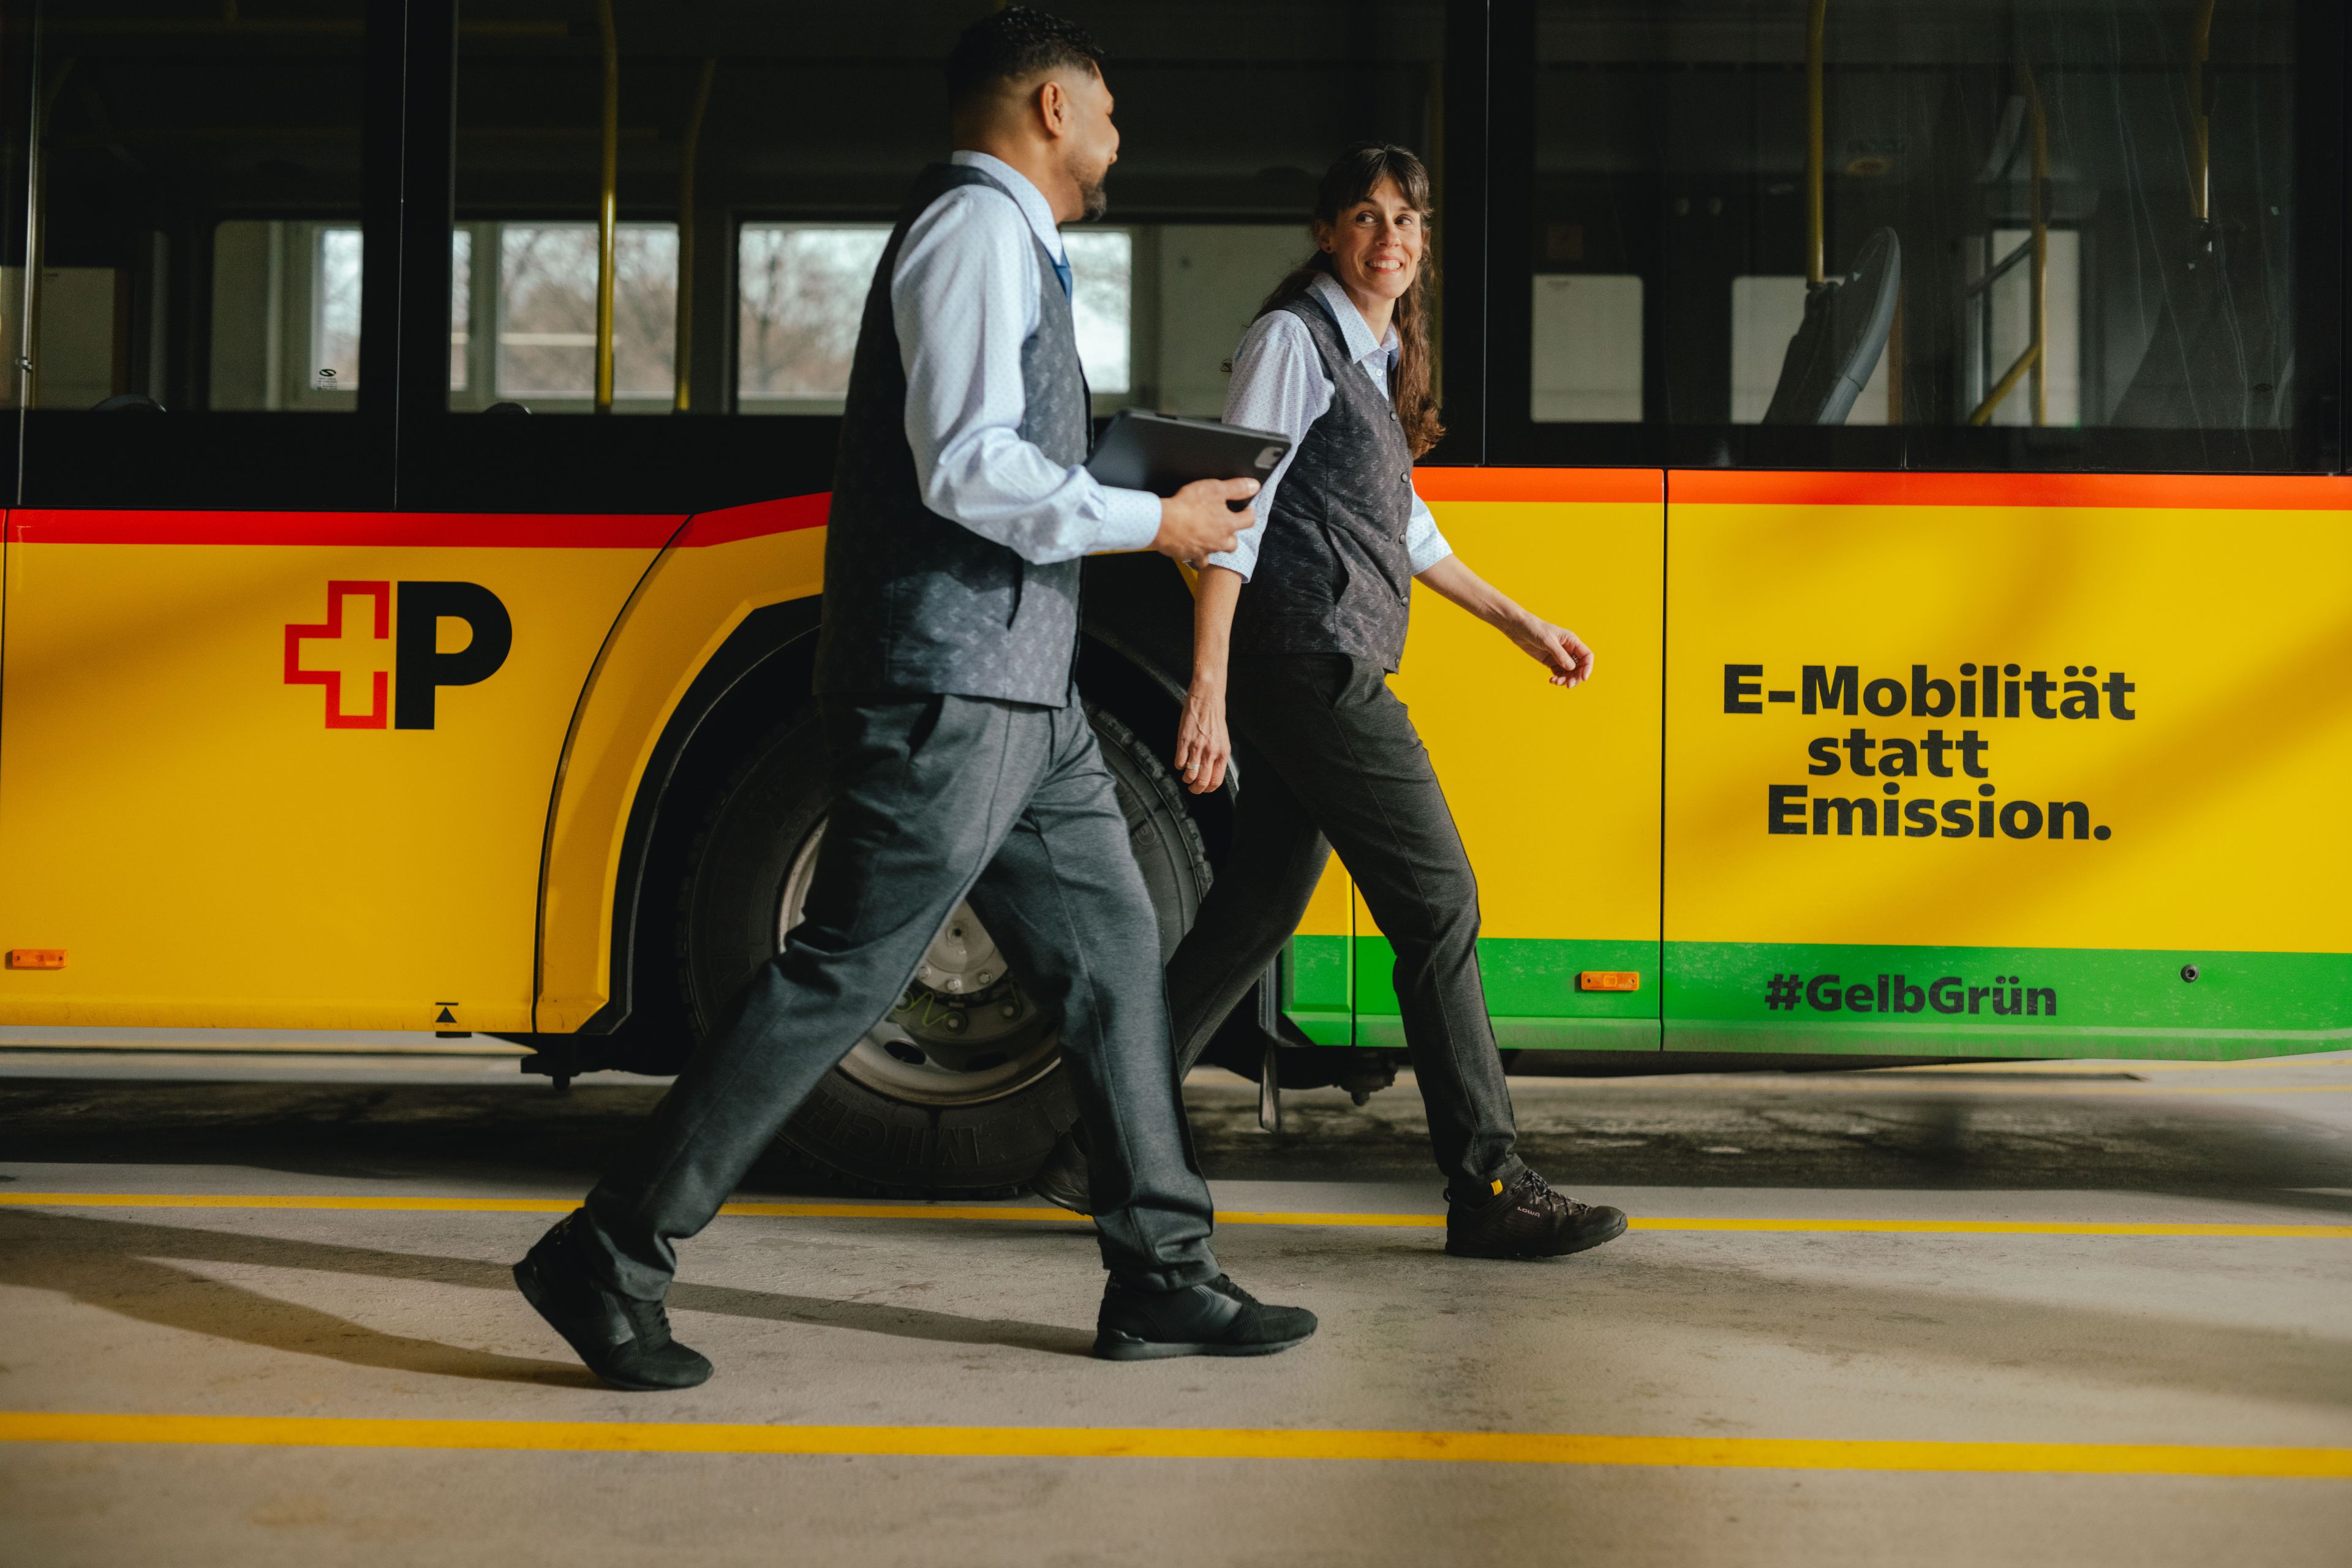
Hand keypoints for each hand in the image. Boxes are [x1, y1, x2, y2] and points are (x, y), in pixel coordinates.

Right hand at [1152, 477, 1259, 563]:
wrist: (1163, 523)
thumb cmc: (1188, 506)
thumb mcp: (1215, 489)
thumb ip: (1236, 488)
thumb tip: (1254, 486)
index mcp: (1228, 524)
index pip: (1249, 521)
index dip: (1249, 513)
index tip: (1246, 510)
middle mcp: (1219, 541)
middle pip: (1233, 543)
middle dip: (1232, 535)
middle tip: (1225, 526)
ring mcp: (1205, 550)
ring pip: (1215, 552)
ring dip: (1214, 546)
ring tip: (1208, 537)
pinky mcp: (1189, 555)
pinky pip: (1197, 559)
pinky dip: (1197, 554)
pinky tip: (1192, 546)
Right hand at [1172, 676, 1230, 793]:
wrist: (1207, 699)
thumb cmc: (1214, 718)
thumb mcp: (1222, 739)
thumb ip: (1217, 756)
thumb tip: (1210, 771)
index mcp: (1222, 753)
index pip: (1216, 781)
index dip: (1208, 789)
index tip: (1203, 789)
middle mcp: (1211, 752)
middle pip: (1202, 782)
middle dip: (1195, 789)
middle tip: (1192, 787)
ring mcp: (1196, 747)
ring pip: (1189, 774)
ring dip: (1186, 778)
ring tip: (1185, 775)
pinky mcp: (1183, 741)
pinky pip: (1178, 762)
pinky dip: (1178, 765)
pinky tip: (1181, 760)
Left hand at [1507, 616, 1594, 687]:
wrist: (1519, 628)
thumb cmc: (1535, 629)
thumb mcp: (1548, 641)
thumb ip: (1560, 654)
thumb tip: (1572, 668)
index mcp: (1572, 641)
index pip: (1587, 656)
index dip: (1587, 667)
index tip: (1583, 678)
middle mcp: (1568, 649)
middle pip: (1579, 667)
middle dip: (1575, 677)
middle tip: (1568, 685)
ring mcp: (1559, 656)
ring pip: (1569, 672)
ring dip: (1566, 679)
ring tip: (1556, 682)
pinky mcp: (1550, 661)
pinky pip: (1559, 673)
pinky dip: (1557, 678)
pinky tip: (1551, 680)